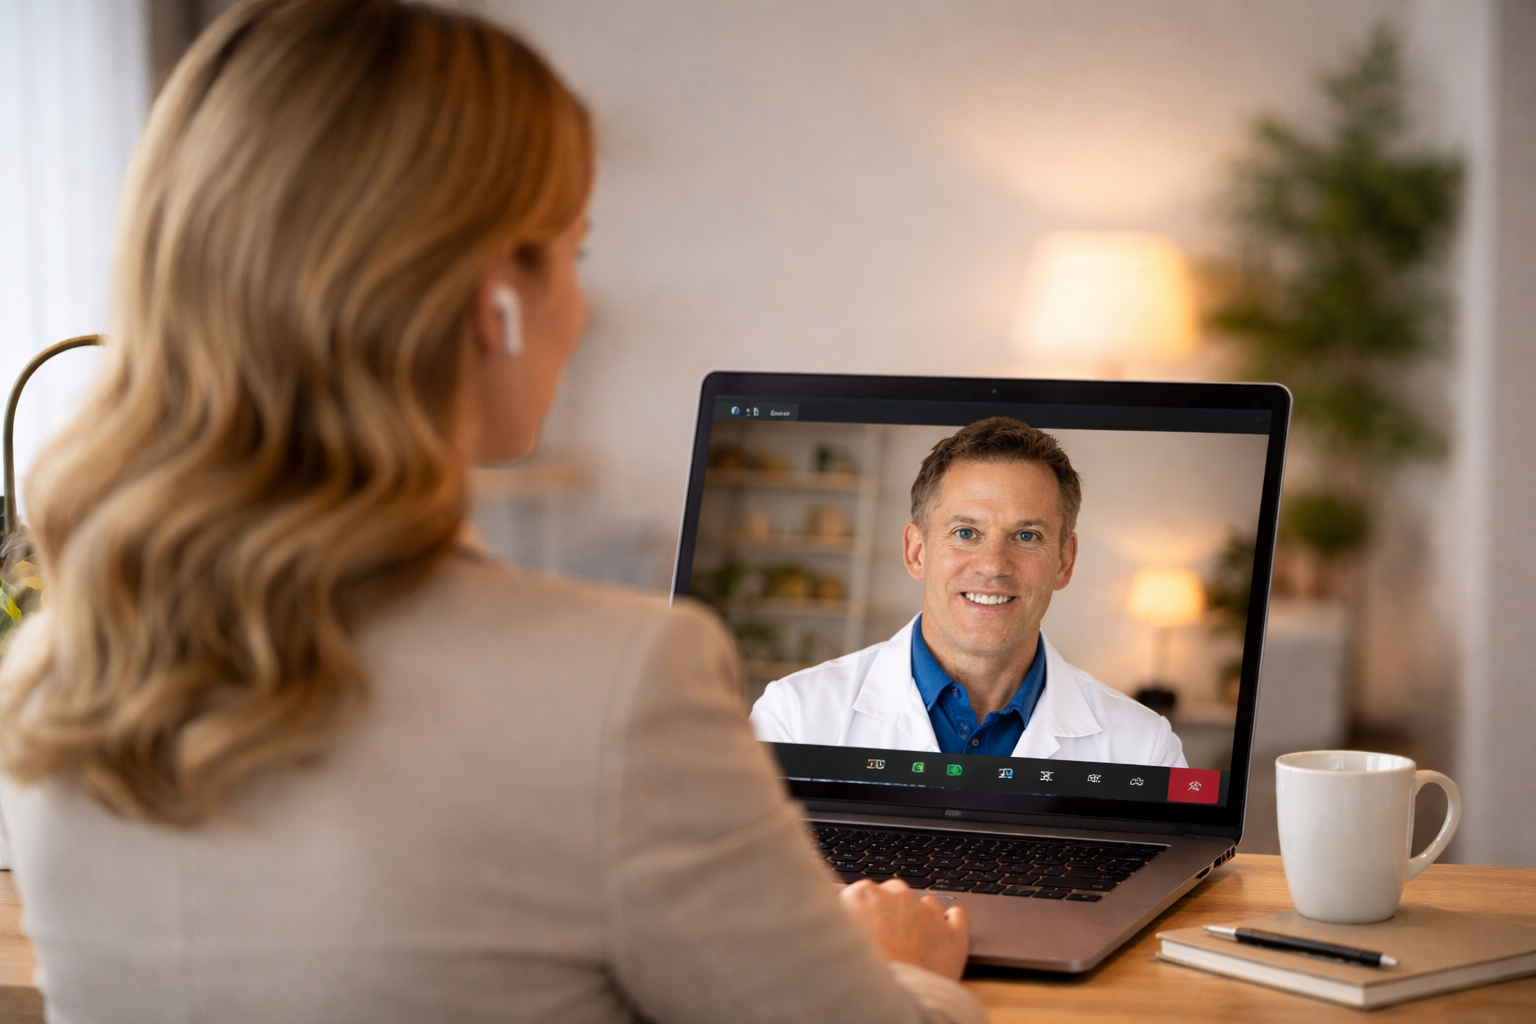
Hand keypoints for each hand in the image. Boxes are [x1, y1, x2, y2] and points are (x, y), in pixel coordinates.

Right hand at [838, 878, 969, 979]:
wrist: (883, 1007)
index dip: (864, 913)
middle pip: (895, 893)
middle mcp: (896, 896)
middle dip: (891, 913)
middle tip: (885, 941)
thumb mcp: (826, 940)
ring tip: (910, 948)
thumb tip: (829, 905)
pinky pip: (958, 917)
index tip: (864, 927)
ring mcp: (928, 913)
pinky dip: (951, 924)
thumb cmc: (851, 980)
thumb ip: (832, 917)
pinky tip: (942, 938)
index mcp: (861, 895)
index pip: (863, 892)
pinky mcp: (954, 934)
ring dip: (919, 920)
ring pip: (926, 904)